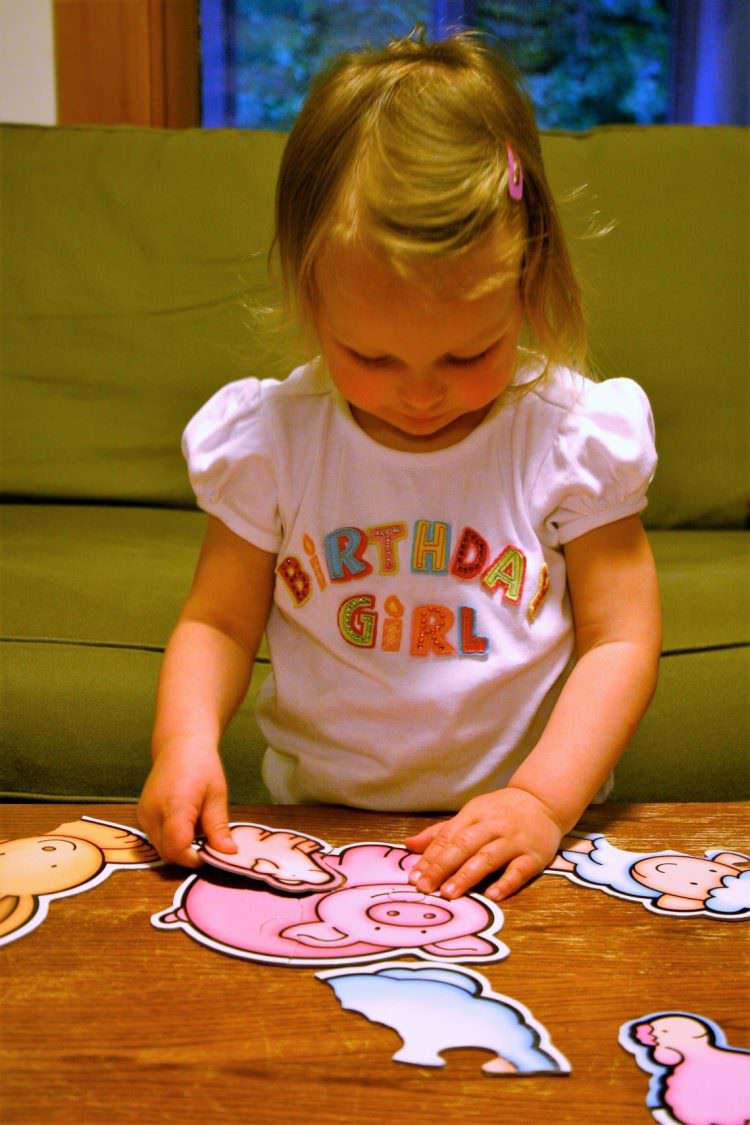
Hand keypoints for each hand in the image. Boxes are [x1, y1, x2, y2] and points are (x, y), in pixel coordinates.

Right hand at [137, 741, 236, 867]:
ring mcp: (143, 814)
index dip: (194, 859)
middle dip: (188, 854)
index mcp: (174, 806)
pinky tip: (184, 821)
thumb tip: (228, 853)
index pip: (176, 849)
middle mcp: (152, 813)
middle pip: (167, 853)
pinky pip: (156, 838)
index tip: (211, 853)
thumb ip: (218, 828)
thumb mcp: (217, 796)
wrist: (179, 746)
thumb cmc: (202, 766)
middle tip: (208, 842)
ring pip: (160, 848)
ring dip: (179, 847)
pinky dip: (171, 838)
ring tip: (197, 826)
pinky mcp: (141, 815)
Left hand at [404, 788, 563, 901]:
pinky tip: (492, 896)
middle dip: (443, 867)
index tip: (414, 877)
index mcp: (474, 813)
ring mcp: (514, 840)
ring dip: (467, 876)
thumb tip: (408, 845)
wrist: (543, 801)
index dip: (430, 856)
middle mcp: (493, 825)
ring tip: (449, 894)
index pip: (448, 836)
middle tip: (426, 887)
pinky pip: (519, 870)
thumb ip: (441, 832)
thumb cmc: (500, 812)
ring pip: (488, 857)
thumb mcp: (470, 814)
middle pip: (464, 845)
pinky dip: (505, 883)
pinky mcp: (534, 855)